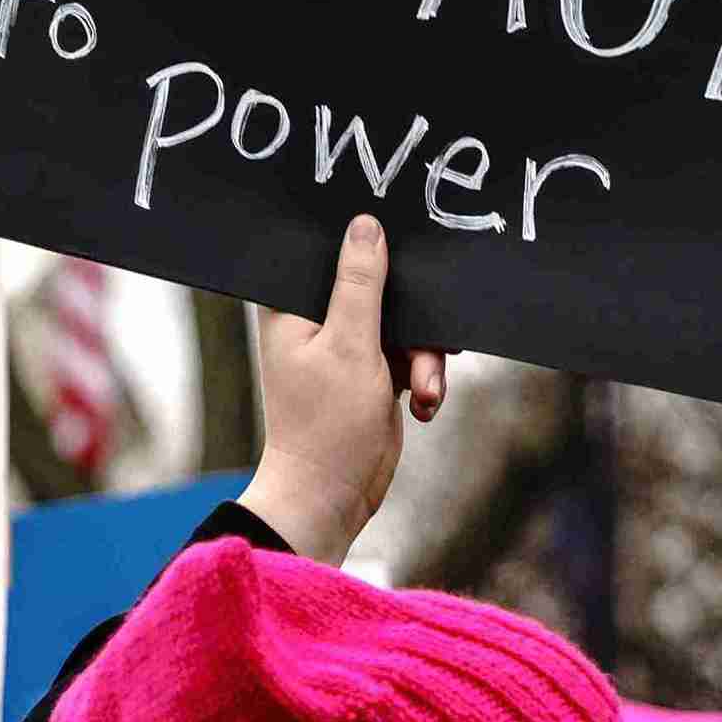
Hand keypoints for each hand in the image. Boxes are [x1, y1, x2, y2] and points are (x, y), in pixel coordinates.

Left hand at [238, 213, 448, 567]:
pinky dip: (423, 376)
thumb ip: (360, 283)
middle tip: (429, 345)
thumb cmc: (325, 425)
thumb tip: (366, 225)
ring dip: (423, 357)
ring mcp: (346, 348)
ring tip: (424, 389)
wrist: (333, 496)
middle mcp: (316, 322)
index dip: (364, 246)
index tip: (400, 257)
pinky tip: (423, 402)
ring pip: (403, 323)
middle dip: (412, 320)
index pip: (328, 254)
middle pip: (378, 287)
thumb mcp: (349, 344)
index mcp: (292, 308)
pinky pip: (411, 354)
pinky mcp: (371, 372)